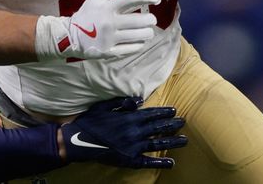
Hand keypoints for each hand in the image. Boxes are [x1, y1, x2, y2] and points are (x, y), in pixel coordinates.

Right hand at [60, 97, 186, 168]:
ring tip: (184, 140)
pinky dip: (160, 162)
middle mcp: (135, 132)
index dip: (164, 112)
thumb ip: (122, 102)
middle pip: (158, 127)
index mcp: (129, 118)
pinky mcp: (130, 160)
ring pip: (158, 143)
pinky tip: (171, 162)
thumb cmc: (90, 122)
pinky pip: (148, 162)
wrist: (78, 141)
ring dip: (172, 141)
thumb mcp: (104, 106)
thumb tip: (138, 100)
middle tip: (183, 122)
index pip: (152, 114)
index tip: (174, 110)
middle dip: (172, 124)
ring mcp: (134, 147)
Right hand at [65, 0, 159, 58]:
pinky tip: (139, 40)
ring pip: (139, 36)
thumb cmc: (87, 14)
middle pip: (140, 21)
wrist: (70, 36)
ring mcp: (110, 39)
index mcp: (106, 7)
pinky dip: (139, 44)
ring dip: (147, 32)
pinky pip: (132, 49)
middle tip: (150, 19)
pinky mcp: (109, 52)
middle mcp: (109, 23)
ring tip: (147, 30)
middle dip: (150, 19)